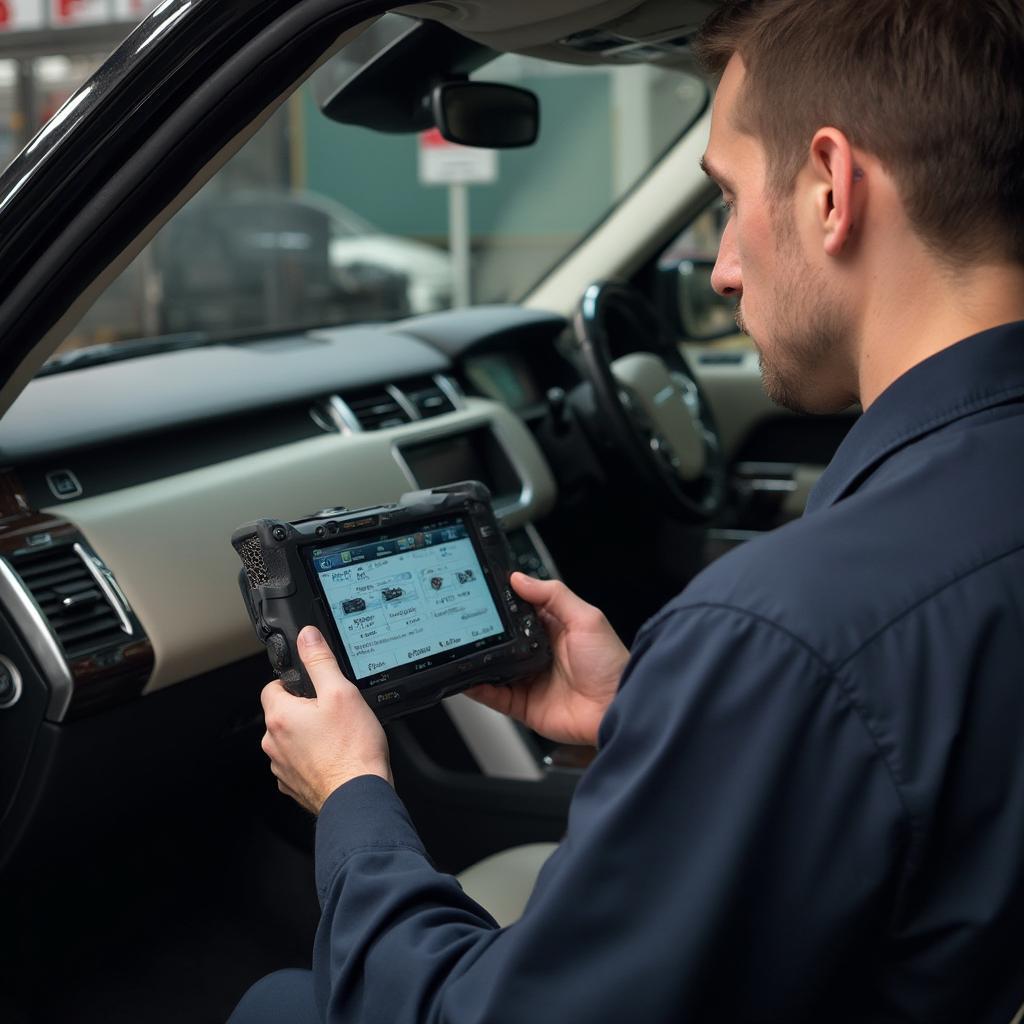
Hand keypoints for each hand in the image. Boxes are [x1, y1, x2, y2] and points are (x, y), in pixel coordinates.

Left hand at [261, 626, 391, 813]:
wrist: (358, 797)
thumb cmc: (352, 749)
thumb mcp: (341, 692)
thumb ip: (320, 661)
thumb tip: (307, 637)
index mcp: (280, 716)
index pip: (272, 686)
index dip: (294, 682)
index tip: (313, 686)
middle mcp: (273, 743)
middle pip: (282, 714)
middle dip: (304, 710)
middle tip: (334, 712)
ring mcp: (282, 768)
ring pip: (290, 740)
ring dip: (308, 736)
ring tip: (338, 736)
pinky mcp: (294, 786)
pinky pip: (299, 764)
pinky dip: (313, 759)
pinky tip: (335, 757)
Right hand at [466, 573, 628, 747]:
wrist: (617, 708)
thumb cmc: (611, 664)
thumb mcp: (586, 618)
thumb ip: (554, 595)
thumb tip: (520, 578)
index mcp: (553, 629)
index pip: (518, 612)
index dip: (500, 605)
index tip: (479, 594)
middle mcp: (539, 653)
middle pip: (502, 641)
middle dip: (483, 634)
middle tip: (462, 624)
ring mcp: (530, 680)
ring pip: (493, 668)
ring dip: (476, 661)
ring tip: (458, 650)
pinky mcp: (525, 705)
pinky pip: (495, 696)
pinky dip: (478, 689)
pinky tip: (467, 679)